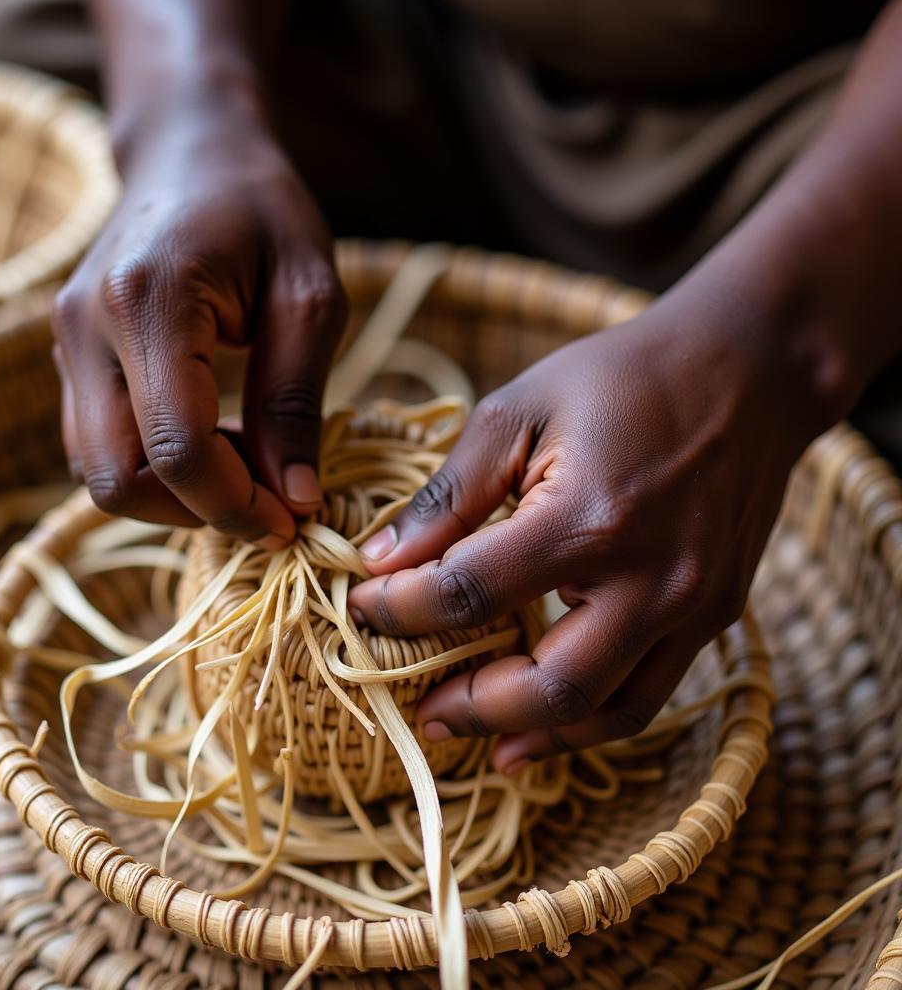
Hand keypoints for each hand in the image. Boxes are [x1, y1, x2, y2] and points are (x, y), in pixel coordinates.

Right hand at [53, 109, 344, 543]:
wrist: (190, 148)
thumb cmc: (263, 209)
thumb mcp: (309, 297)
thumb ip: (295, 402)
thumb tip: (294, 501)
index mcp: (149, 304)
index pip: (176, 450)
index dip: (234, 506)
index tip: (291, 522)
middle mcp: (86, 328)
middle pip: (115, 479)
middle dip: (197, 512)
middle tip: (269, 502)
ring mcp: (66, 342)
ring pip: (96, 471)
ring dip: (173, 496)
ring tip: (245, 466)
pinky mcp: (68, 354)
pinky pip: (96, 443)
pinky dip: (152, 468)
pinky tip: (211, 442)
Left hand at [348, 292, 822, 772]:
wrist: (748, 371)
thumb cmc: (623, 377)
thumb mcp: (519, 412)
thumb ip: (449, 494)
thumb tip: (382, 559)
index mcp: (587, 517)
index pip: (470, 594)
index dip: (402, 610)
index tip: (362, 607)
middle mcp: (650, 578)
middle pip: (548, 686)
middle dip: (471, 706)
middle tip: (419, 708)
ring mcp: (692, 605)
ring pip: (608, 711)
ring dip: (535, 734)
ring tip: (478, 739)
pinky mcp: (715, 614)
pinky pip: (648, 692)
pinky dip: (591, 717)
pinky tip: (547, 721)